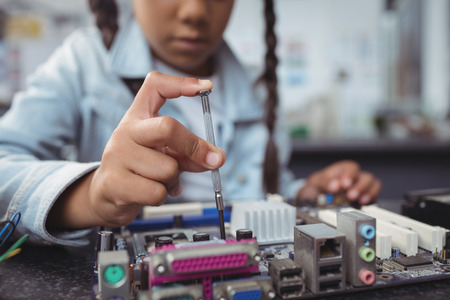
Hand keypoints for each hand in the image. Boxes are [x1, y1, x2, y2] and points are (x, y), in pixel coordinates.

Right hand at [48, 71, 224, 228]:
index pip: (155, 86)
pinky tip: (150, 193)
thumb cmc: (140, 169)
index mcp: (138, 118)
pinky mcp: (115, 183)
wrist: (106, 196)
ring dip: (173, 181)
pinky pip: (157, 192)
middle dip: (194, 146)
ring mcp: (117, 156)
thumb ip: (189, 154)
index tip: (206, 87)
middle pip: (168, 128)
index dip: (181, 83)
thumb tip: (216, 159)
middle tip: (214, 160)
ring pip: (168, 169)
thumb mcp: (165, 154)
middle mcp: (125, 131)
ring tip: (160, 182)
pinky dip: (162, 196)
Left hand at [296, 160, 380, 206]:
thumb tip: (335, 185)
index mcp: (343, 169)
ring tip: (360, 201)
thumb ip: (324, 182)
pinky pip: (374, 197)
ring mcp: (361, 187)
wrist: (316, 197)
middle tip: (351, 196)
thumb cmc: (318, 186)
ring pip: (374, 185)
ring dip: (368, 193)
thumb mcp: (316, 182)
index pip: (352, 168)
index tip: (345, 184)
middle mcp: (355, 177)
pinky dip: (371, 201)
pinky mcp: (364, 198)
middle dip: (360, 187)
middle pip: (366, 177)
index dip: (350, 175)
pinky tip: (363, 205)